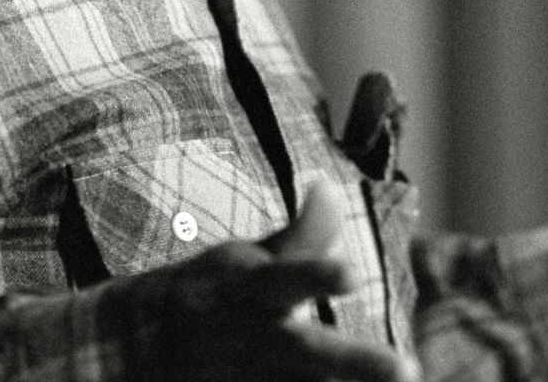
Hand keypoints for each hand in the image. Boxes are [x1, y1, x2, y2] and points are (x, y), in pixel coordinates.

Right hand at [147, 184, 417, 381]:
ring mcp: (250, 380)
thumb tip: (329, 185)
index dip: (318, 276)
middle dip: (359, 363)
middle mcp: (258, 340)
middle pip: (312, 354)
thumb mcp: (246, 260)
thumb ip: (300, 236)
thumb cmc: (212, 295)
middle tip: (408, 371)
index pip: (290, 278)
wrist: (139, 351)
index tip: (350, 274)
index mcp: (257, 292)